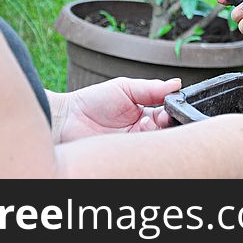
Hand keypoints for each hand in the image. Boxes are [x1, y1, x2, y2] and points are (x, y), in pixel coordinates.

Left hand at [51, 77, 180, 143]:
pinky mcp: (123, 158)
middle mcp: (141, 132)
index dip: (171, 113)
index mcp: (144, 115)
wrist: (67, 119)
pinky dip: (141, 146)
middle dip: (166, 125)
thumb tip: (176, 84)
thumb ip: (151, 87)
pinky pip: (140, 156)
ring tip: (143, 124)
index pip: (167, 116)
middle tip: (160, 118)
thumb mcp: (125, 88)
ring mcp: (132, 146)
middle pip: (165, 132)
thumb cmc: (92, 102)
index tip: (169, 108)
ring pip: (154, 145)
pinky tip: (136, 133)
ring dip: (153, 133)